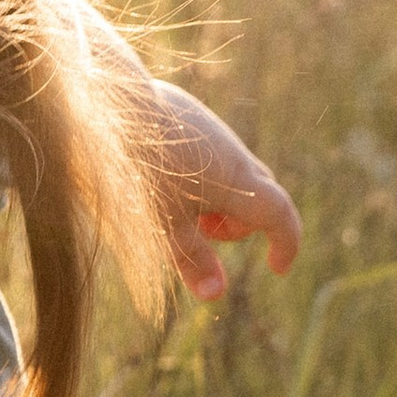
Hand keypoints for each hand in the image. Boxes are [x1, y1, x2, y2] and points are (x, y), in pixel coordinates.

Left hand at [146, 81, 302, 300]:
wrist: (110, 103)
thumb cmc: (138, 172)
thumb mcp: (164, 225)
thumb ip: (192, 259)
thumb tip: (216, 294)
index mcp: (237, 180)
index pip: (280, 215)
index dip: (287, 244)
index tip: (276, 268)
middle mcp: (233, 152)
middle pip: (258, 197)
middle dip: (240, 226)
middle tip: (204, 235)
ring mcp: (213, 130)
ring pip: (232, 175)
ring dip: (218, 202)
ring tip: (177, 210)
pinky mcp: (190, 117)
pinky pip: (210, 155)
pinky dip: (200, 178)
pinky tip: (160, 179)